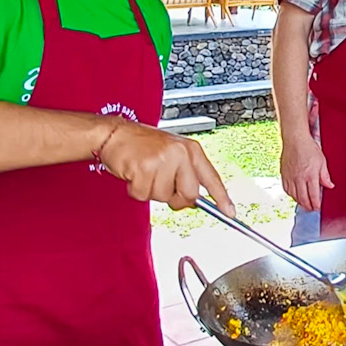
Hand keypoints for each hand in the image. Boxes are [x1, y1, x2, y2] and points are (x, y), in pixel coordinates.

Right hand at [98, 120, 232, 210]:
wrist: (115, 133)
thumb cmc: (142, 144)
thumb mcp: (171, 153)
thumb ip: (185, 174)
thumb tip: (193, 201)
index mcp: (190, 150)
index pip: (211, 177)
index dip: (221, 197)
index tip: (230, 212)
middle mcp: (180, 153)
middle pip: (189, 195)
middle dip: (175, 198)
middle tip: (161, 185)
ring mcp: (162, 160)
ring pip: (163, 197)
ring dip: (150, 191)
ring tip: (144, 172)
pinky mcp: (144, 168)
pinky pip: (143, 195)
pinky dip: (135, 190)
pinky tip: (134, 173)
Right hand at [280, 130, 332, 211]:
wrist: (295, 140)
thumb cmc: (309, 148)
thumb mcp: (322, 161)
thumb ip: (325, 176)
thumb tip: (330, 186)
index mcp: (310, 175)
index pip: (313, 196)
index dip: (316, 204)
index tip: (317, 208)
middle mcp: (299, 178)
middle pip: (302, 198)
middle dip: (308, 206)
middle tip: (312, 208)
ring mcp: (290, 177)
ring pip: (293, 195)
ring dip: (299, 202)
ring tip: (304, 203)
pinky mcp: (283, 175)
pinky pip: (286, 189)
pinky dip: (291, 195)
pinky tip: (295, 195)